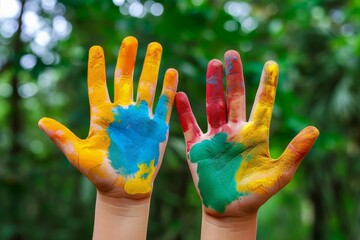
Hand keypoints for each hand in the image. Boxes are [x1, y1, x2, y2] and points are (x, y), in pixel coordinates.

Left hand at [39, 36, 177, 198]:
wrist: (124, 188)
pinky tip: (171, 72)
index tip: (96, 49)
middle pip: (125, 79)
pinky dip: (168, 88)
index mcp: (102, 116)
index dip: (97, 67)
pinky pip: (164, 104)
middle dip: (128, 59)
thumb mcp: (79, 155)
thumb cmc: (100, 174)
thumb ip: (64, 138)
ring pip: (147, 86)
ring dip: (152, 66)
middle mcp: (122, 112)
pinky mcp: (157, 127)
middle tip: (131, 39)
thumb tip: (42, 122)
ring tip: (155, 46)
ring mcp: (141, 118)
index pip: (98, 86)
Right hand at [175, 50, 318, 216]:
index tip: (272, 63)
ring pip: (213, 105)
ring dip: (212, 86)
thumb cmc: (256, 193)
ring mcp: (215, 137)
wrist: (230, 209)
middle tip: (231, 54)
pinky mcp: (198, 147)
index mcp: (255, 135)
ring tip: (213, 64)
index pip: (262, 103)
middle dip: (233, 76)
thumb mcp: (280, 174)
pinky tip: (181, 94)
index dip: (267, 84)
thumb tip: (315, 129)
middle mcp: (235, 131)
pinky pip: (190, 125)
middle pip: (234, 98)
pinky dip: (185, 111)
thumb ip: (295, 152)